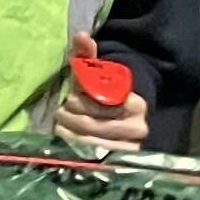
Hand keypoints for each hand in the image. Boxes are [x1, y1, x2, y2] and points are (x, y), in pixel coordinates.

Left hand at [55, 33, 145, 149]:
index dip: (80, 101)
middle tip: (61, 110)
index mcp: (136, 104)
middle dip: (70, 116)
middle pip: (91, 124)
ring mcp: (129, 149)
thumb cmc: (102, 94)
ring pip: (87, 141)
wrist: (120, 118)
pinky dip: (72, 145)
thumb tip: (81, 36)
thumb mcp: (96, 73)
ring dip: (68, 131)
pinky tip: (66, 137)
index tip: (70, 97)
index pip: (100, 104)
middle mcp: (138, 129)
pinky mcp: (118, 163)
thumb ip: (87, 55)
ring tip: (62, 122)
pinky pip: (88, 155)